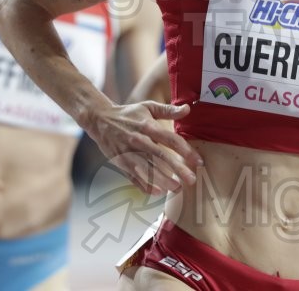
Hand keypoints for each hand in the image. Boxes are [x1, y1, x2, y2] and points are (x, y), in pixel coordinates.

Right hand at [85, 102, 202, 195]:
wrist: (100, 120)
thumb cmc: (128, 114)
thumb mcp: (147, 107)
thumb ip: (168, 110)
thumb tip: (188, 109)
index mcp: (147, 126)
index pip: (170, 140)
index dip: (186, 151)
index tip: (198, 161)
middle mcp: (138, 140)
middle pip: (161, 157)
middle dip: (177, 170)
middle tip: (191, 180)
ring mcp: (128, 153)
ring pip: (147, 169)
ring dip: (162, 180)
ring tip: (176, 188)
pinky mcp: (121, 163)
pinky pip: (133, 177)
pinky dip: (144, 185)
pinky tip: (156, 192)